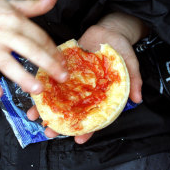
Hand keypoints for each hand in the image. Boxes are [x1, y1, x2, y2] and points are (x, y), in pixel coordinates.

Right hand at [0, 0, 67, 98]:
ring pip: (8, 64)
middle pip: (29, 50)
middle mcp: (4, 34)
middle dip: (47, 64)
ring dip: (23, 77)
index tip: (64, 63)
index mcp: (15, 21)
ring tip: (37, 89)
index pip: (39, 37)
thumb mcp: (12, 3)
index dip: (53, 50)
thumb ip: (34, 5)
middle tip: (62, 77)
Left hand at [28, 11, 147, 143]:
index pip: (94, 119)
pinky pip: (52, 82)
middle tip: (50, 132)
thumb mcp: (130, 63)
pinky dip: (43, 89)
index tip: (79, 139)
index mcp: (102, 96)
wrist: (109, 30)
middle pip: (73, 113)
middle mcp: (86, 93)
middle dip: (61, 124)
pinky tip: (33, 96)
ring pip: (59, 100)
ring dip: (47, 110)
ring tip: (36, 119)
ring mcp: (74, 82)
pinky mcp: (64, 70)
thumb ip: (133, 80)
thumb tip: (137, 99)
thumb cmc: (121, 49)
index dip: (88, 130)